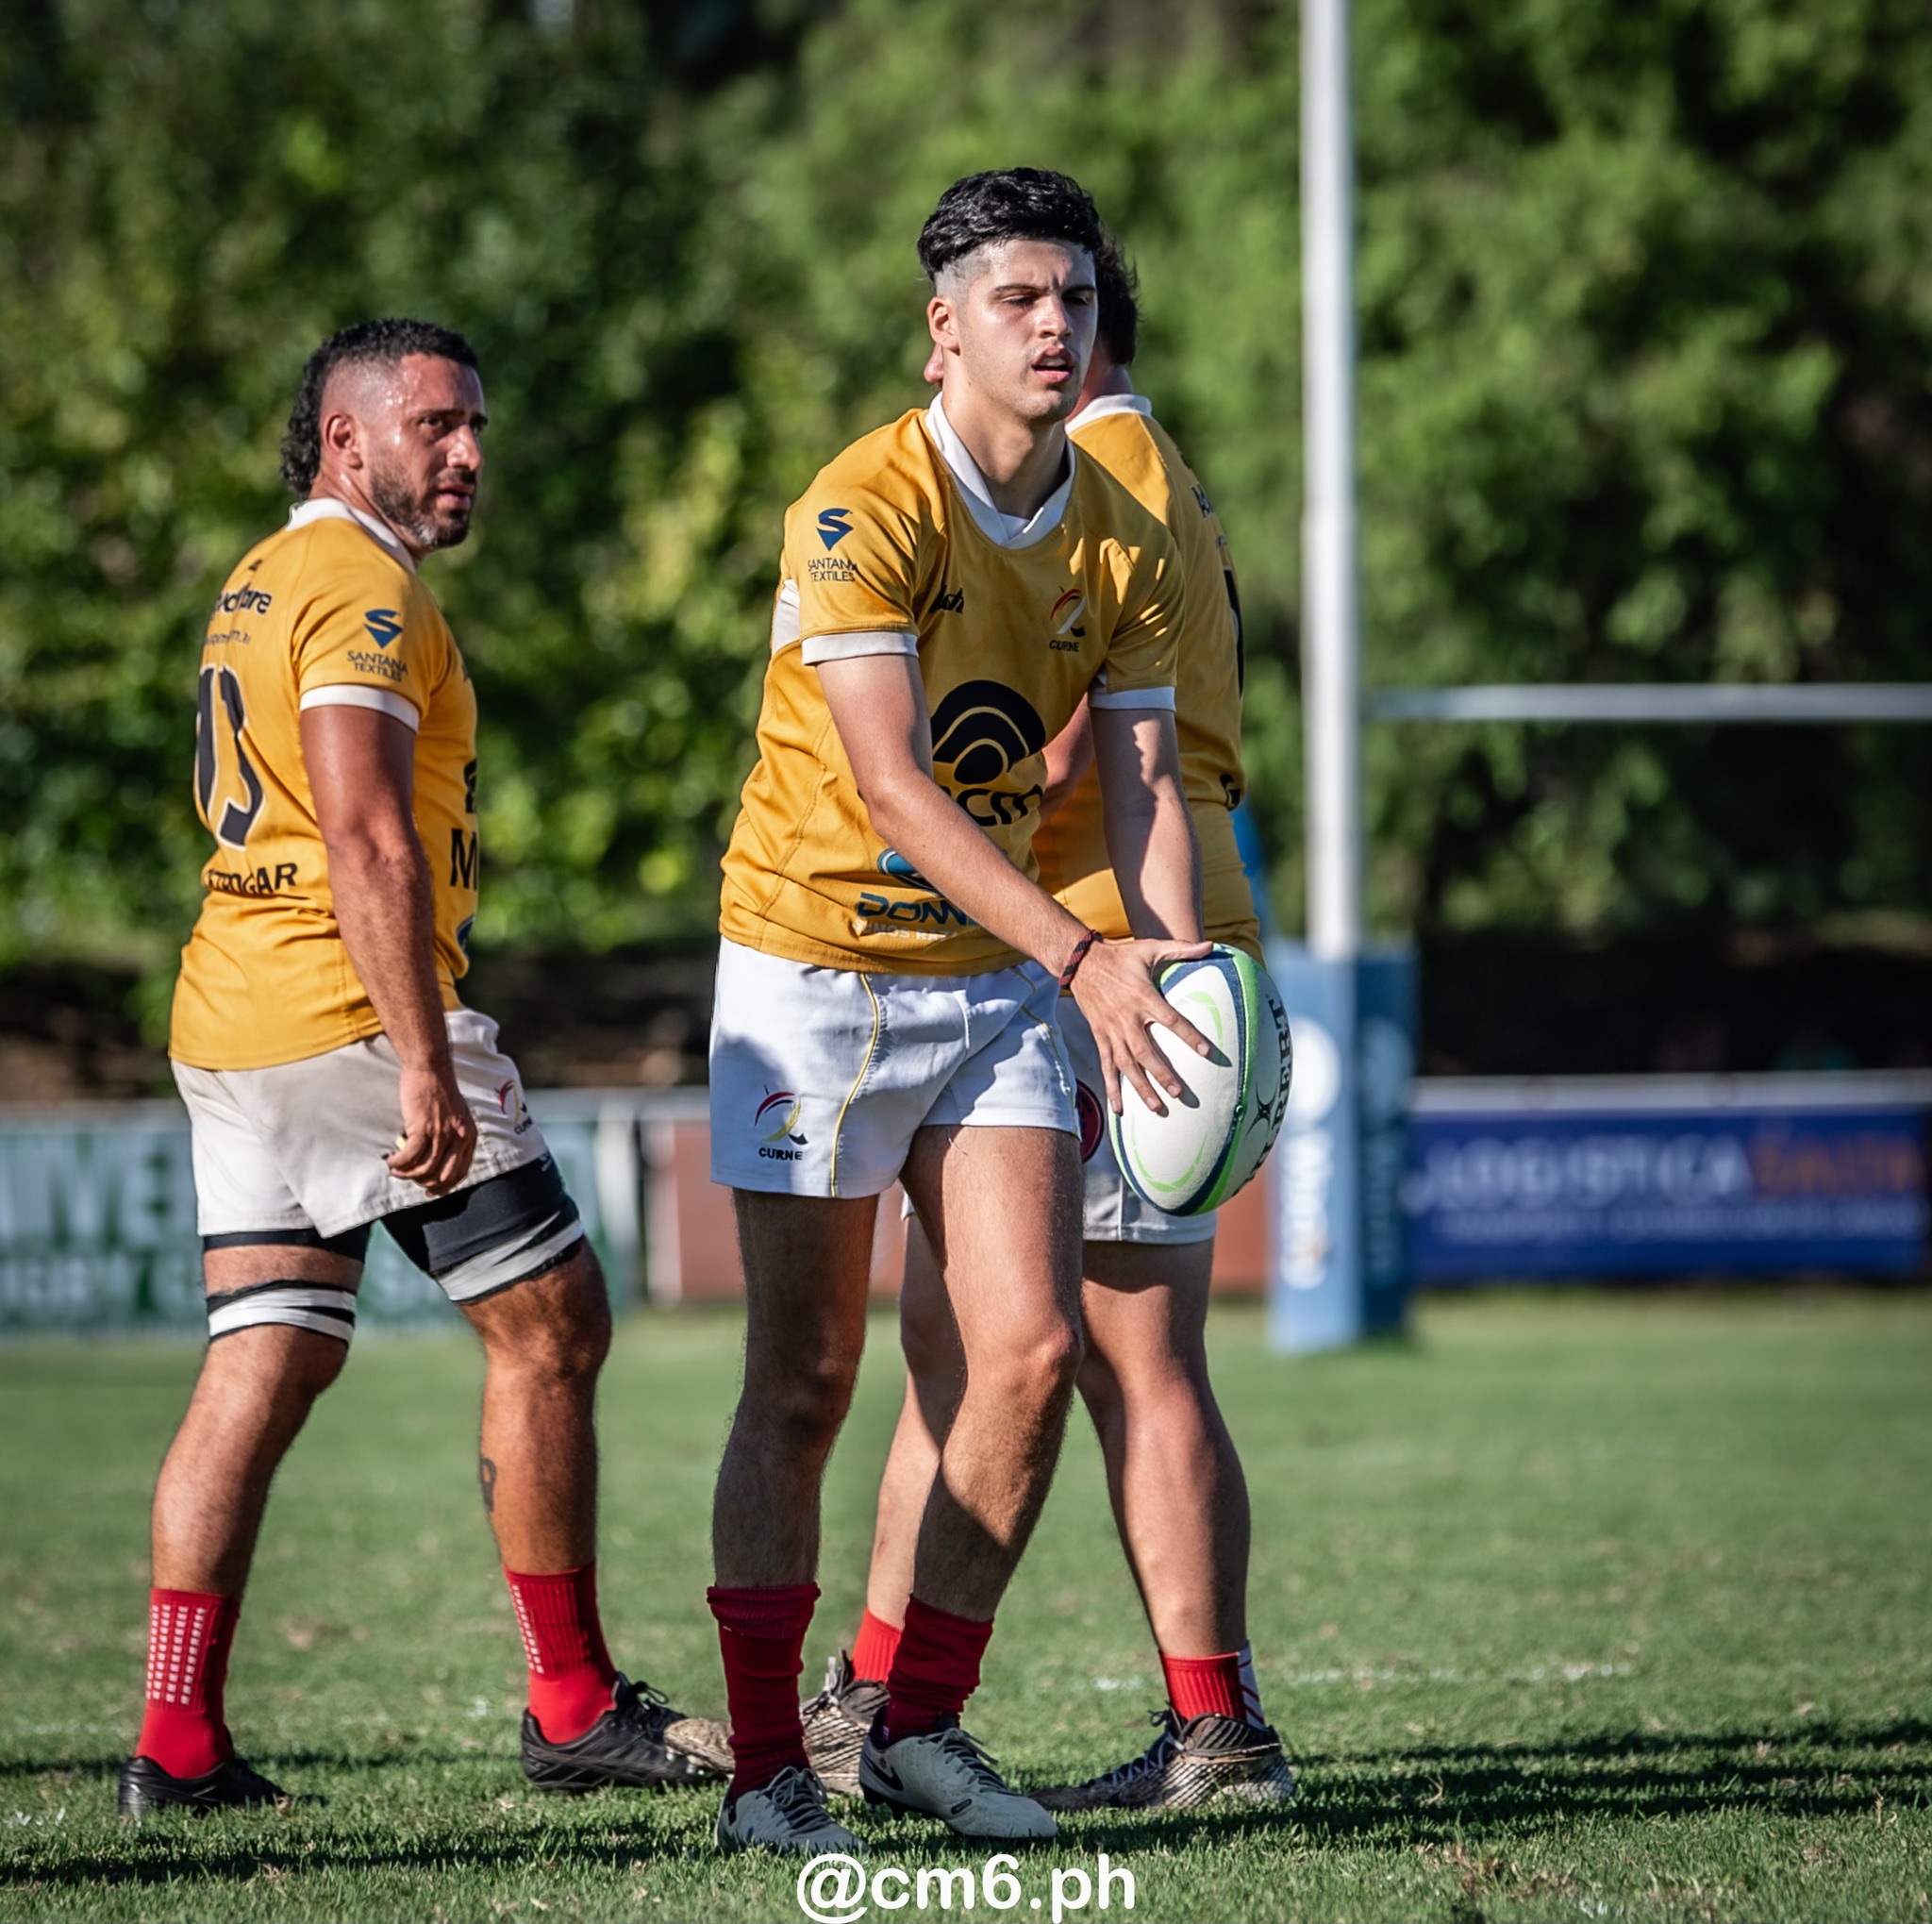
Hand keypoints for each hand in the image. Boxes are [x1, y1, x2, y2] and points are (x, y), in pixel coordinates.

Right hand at [386, 1060, 478, 1194]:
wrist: (430, 1069)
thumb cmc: (439, 1090)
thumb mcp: (457, 1116)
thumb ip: (453, 1136)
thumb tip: (439, 1158)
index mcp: (468, 1136)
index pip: (460, 1172)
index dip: (444, 1186)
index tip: (431, 1191)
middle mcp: (458, 1138)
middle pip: (442, 1176)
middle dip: (424, 1184)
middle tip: (410, 1179)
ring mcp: (441, 1134)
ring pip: (424, 1169)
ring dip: (407, 1174)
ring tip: (396, 1170)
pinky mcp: (423, 1128)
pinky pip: (409, 1156)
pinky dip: (398, 1163)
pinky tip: (391, 1161)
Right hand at [1067, 937, 1214, 1115]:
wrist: (1080, 961)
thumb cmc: (1121, 955)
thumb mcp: (1150, 947)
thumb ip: (1181, 949)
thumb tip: (1211, 945)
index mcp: (1143, 996)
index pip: (1171, 1020)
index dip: (1189, 1036)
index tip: (1206, 1052)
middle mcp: (1127, 1017)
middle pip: (1146, 1051)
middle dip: (1162, 1074)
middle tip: (1180, 1093)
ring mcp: (1111, 1030)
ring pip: (1126, 1064)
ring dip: (1141, 1086)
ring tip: (1157, 1107)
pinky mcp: (1100, 1036)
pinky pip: (1106, 1065)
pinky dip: (1112, 1087)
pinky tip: (1120, 1108)